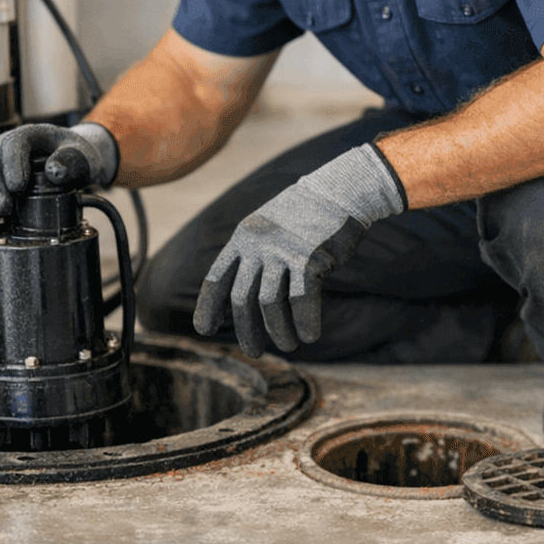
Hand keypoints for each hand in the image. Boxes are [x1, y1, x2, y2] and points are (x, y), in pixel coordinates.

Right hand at [0, 122, 118, 227]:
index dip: (12, 164)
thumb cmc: (73, 155)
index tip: (18, 186)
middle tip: (4, 208)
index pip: (13, 143)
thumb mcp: (80, 155)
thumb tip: (55, 172)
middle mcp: (5, 150)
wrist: (71, 161)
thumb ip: (71, 161)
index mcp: (27, 136)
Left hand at [193, 144, 405, 356]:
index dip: (208, 307)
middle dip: (246, 330)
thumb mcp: (268, 228)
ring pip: (270, 304)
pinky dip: (304, 323)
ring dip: (278, 332)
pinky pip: (301, 301)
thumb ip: (253, 255)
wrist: (338, 191)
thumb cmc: (304, 216)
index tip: (205, 330)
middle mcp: (258, 246)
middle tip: (253, 352)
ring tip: (289, 345)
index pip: (216, 278)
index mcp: (243, 238)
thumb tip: (244, 297)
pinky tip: (310, 335)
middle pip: (241, 298)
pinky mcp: (309, 258)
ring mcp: (283, 251)